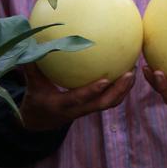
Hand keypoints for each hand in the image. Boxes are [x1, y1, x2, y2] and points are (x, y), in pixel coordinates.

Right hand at [18, 63, 135, 131]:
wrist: (39, 123)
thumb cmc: (35, 100)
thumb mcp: (32, 86)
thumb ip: (32, 68)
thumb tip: (32, 44)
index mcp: (62, 105)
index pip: (79, 99)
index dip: (92, 91)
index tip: (106, 79)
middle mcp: (78, 110)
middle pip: (103, 103)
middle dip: (118, 90)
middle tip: (130, 72)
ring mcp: (87, 111)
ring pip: (110, 104)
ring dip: (124, 90)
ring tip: (134, 71)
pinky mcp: (92, 109)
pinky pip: (109, 101)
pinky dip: (120, 90)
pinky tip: (126, 73)